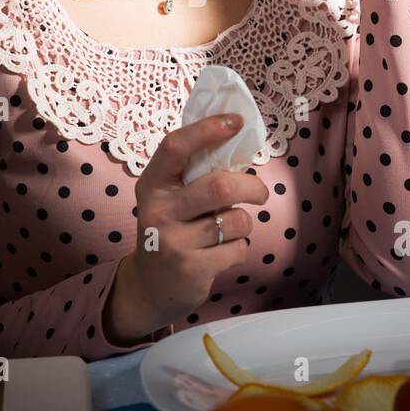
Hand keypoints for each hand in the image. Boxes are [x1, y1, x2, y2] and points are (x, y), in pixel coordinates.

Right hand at [103, 114, 269, 341]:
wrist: (150, 288)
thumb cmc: (171, 229)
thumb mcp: (169, 198)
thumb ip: (193, 174)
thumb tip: (236, 139)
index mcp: (152, 184)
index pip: (175, 147)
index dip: (207, 129)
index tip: (235, 122)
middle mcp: (158, 210)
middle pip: (220, 187)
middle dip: (252, 188)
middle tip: (259, 193)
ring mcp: (172, 241)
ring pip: (236, 220)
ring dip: (244, 223)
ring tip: (229, 229)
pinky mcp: (191, 269)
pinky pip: (238, 249)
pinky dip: (240, 248)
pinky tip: (221, 254)